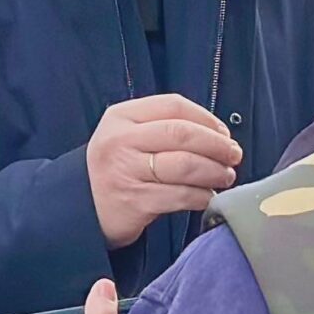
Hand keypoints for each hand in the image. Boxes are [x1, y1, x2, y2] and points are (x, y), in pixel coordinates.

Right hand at [87, 93, 240, 246]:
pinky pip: (180, 195)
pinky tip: (208, 196)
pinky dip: (202, 196)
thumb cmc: (115, 168)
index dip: (206, 118)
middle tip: (234, 155)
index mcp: (121, 116)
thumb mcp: (126, 136)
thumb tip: (216, 134)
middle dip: (216, 145)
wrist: (79, 207)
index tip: (224, 133)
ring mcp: (127, 171)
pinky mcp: (135, 201)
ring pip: (185, 165)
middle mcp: (121, 141)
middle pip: (182, 134)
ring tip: (225, 176)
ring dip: (214, 171)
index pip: (173, 106)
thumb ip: (160, 127)